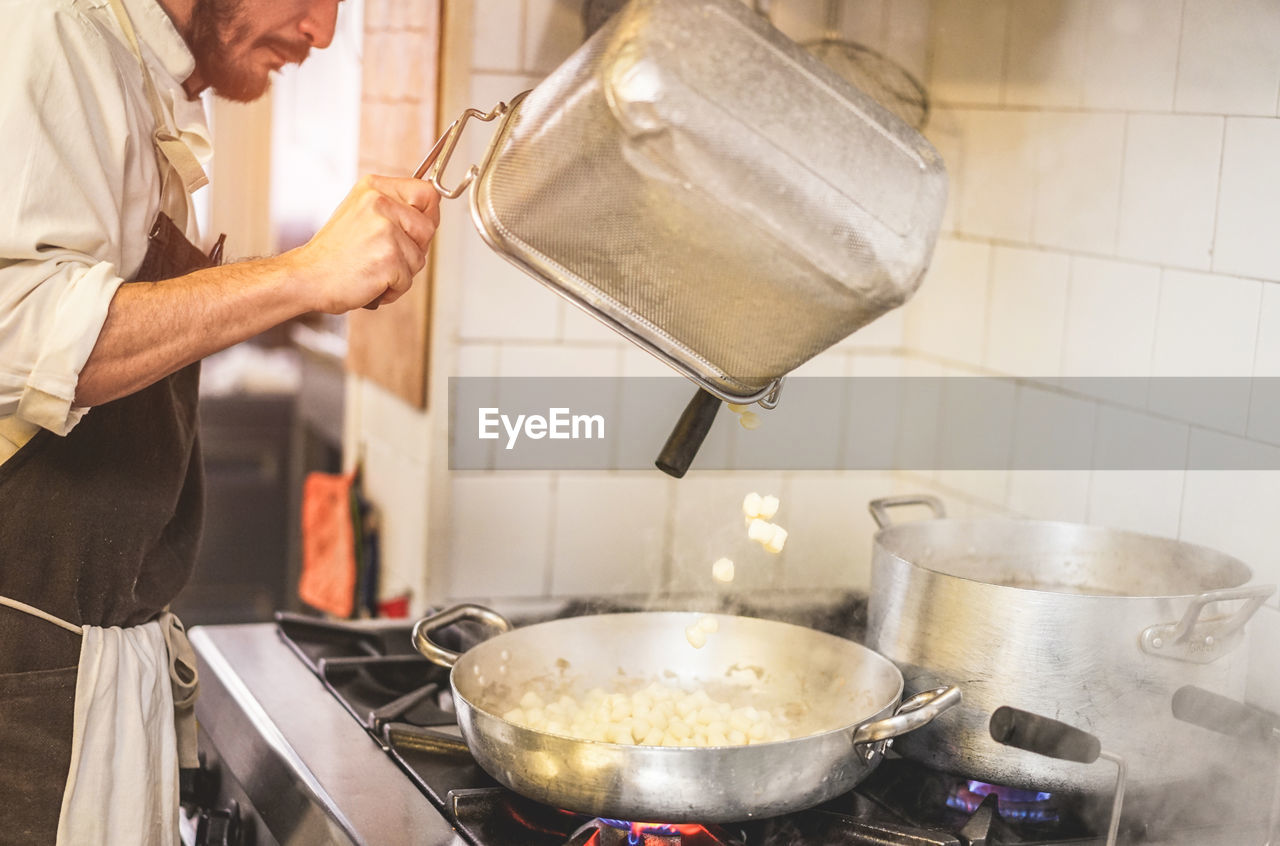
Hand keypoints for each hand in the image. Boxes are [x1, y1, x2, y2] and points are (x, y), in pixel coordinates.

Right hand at [284, 174, 440, 313]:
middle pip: (428, 228)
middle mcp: (380, 203)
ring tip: (373, 268)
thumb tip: (429, 215)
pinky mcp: (389, 257)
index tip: (417, 230)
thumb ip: (393, 209)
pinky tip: (371, 281)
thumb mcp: (361, 213)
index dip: (429, 216)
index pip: (427, 192)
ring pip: (420, 258)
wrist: (307, 276)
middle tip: (384, 254)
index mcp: (374, 187)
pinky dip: (392, 289)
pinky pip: (408, 280)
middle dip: (414, 249)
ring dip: (401, 272)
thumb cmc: (333, 253)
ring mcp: (385, 230)